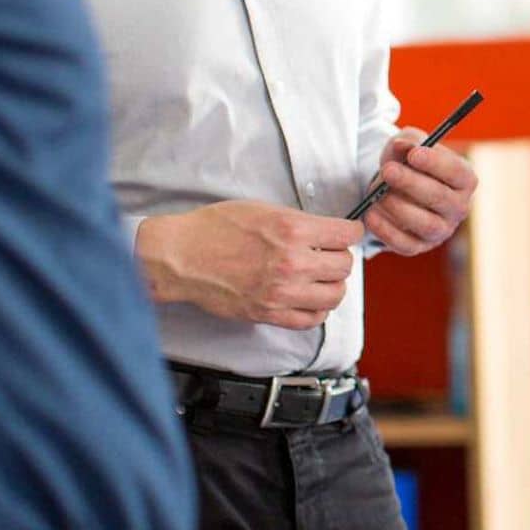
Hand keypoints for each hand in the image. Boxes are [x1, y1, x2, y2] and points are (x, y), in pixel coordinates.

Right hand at [136, 201, 362, 329]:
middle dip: (340, 258)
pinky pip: (311, 319)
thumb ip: (299, 222)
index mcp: (293, 230)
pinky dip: (316, 310)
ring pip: (335, 295)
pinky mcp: (269, 313)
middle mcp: (292, 262)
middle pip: (345, 266)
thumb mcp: (264, 209)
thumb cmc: (215, 228)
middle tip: (327, 255)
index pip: (347, 234)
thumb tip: (325, 232)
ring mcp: (282, 291)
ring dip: (332, 285)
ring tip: (319, 278)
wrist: (181, 256)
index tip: (344, 234)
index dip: (349, 232)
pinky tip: (308, 299)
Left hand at [364, 129, 477, 254]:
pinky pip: (405, 243)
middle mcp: (459, 208)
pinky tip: (370, 213)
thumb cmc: (409, 165)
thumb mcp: (409, 147)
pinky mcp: (419, 246)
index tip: (413, 154)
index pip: (457, 172)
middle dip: (411, 183)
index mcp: (464, 180)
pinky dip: (385, 229)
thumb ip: (408, 142)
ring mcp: (441, 231)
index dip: (436, 163)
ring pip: (425, 224)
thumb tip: (402, 146)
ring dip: (397, 207)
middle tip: (388, 170)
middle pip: (440, 198)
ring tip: (376, 192)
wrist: (397, 190)